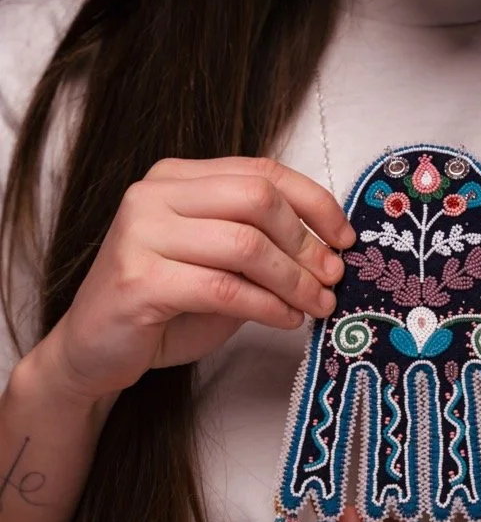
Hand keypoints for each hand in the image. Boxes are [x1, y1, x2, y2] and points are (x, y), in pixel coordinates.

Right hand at [35, 156, 355, 403]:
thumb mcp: (219, 265)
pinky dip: (268, 306)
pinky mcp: (138, 279)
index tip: (344, 238)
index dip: (314, 203)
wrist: (93, 350)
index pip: (261, 171)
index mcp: (177, 178)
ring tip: (316, 304)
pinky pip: (224, 288)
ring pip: (246, 244)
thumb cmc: (163, 306)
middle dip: (306, 242)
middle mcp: (154, 194)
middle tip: (331, 278)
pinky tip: (286, 319)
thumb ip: (262, 247)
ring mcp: (141, 232)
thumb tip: (329, 251)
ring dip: (294, 279)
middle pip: (257, 198)